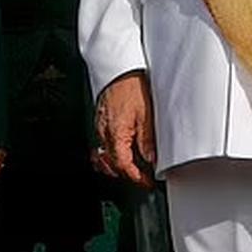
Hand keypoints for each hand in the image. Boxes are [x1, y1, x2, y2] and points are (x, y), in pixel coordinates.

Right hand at [95, 71, 156, 188]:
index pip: (124, 166)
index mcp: (116, 135)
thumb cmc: (130, 86)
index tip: (146, 182)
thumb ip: (147, 141)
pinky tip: (123, 149)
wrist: (118, 69)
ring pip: (106, 156)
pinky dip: (112, 152)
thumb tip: (151, 159)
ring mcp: (100, 127)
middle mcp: (104, 134)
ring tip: (134, 166)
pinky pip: (103, 143)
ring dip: (119, 165)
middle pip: (113, 165)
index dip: (137, 178)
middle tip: (143, 176)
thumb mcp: (146, 115)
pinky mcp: (100, 120)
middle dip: (128, 174)